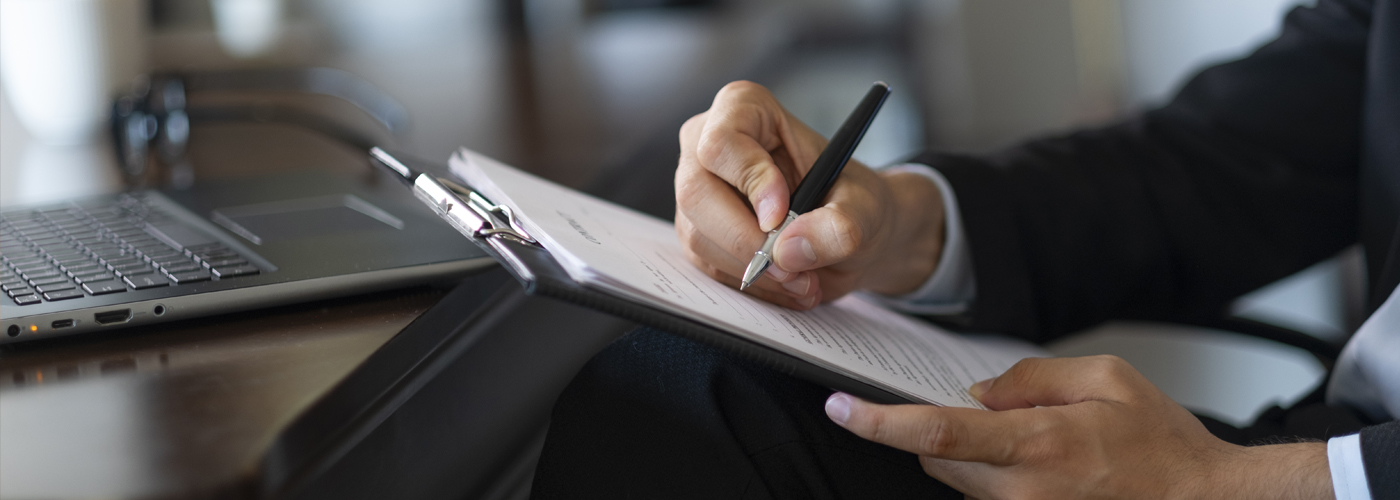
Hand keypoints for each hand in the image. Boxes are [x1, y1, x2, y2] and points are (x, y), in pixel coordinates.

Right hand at [675, 81, 945, 309]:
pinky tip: (786, 282)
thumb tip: (789, 249)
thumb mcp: (866, 209)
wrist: (850, 232)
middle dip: (749, 240)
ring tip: (803, 279)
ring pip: (699, 237)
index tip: (782, 215)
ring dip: (754, 269)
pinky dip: (750, 284)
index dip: (750, 181)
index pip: (722, 142)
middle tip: (794, 268)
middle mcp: (706, 146)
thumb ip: (840, 225)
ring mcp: (696, 192)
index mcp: (744, 110)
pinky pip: (707, 266)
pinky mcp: (696, 232)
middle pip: (697, 194)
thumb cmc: (853, 202)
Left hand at [824, 355, 1332, 499]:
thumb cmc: (1163, 445)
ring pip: (957, 479)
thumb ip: (1033, 377)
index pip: (937, 432)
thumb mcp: (1107, 379)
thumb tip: (981, 390)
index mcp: (1038, 445)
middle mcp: (1023, 490)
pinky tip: (1037, 461)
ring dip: (968, 452)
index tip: (842, 407)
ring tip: (1030, 436)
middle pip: (935, 456)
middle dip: (935, 427)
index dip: (880, 422)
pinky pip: (986, 497)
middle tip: (982, 408)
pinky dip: (991, 473)